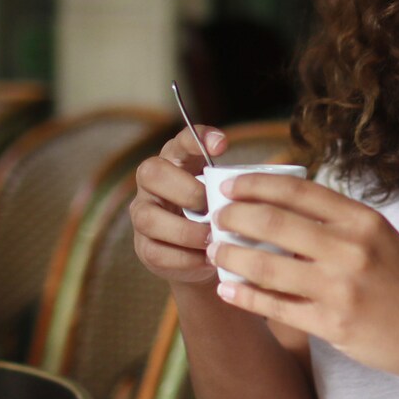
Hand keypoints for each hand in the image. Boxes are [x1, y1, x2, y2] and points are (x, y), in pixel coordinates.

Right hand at [128, 125, 227, 286]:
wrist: (206, 256)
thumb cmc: (218, 214)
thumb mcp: (227, 194)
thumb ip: (233, 185)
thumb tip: (253, 184)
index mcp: (176, 162)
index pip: (180, 142)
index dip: (197, 139)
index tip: (222, 145)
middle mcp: (153, 185)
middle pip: (150, 172)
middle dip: (186, 190)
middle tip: (212, 207)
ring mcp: (144, 215)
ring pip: (148, 217)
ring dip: (186, 230)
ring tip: (213, 238)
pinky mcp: (146, 248)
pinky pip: (157, 252)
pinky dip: (186, 258)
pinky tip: (208, 258)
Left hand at [206, 173, 398, 398]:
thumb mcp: (378, 237)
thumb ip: (333, 222)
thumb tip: (275, 208)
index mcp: (361, 219)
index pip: (295, 190)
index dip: (254, 184)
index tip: (229, 186)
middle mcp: (350, 248)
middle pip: (272, 223)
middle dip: (233, 218)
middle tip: (214, 219)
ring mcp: (340, 287)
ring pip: (266, 266)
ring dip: (231, 257)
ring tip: (214, 252)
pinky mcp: (332, 323)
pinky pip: (275, 307)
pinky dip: (244, 296)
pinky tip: (227, 290)